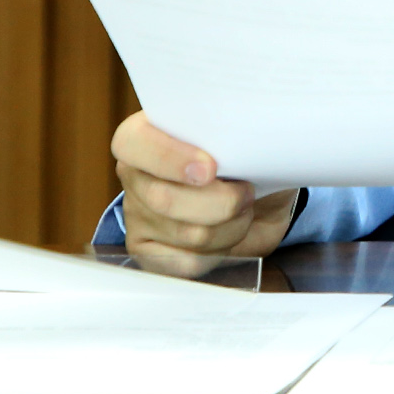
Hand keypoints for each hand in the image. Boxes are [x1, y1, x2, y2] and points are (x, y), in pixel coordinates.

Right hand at [111, 112, 298, 277]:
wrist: (259, 192)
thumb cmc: (246, 154)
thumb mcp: (243, 133)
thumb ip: (235, 130)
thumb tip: (254, 136)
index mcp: (146, 132)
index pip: (134, 143)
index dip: (170, 158)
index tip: (210, 169)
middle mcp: (134, 174)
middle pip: (164, 199)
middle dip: (221, 201)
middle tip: (247, 192)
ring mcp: (137, 215)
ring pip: (185, 233)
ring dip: (230, 225)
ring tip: (243, 209)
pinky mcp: (149, 251)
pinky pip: (186, 262)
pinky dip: (219, 250)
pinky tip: (228, 232)